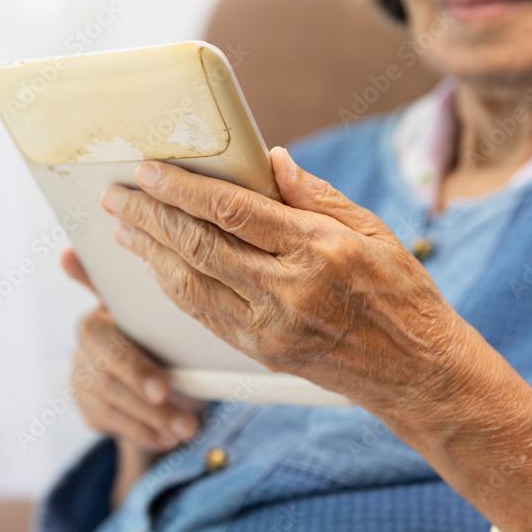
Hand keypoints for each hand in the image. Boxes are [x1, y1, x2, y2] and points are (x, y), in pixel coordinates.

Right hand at [62, 248, 204, 452]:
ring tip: (186, 428)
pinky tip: (167, 437)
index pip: (99, 330)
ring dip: (150, 415)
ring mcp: (82, 375)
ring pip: (107, 396)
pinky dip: (142, 431)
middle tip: (169, 397)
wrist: (167, 386)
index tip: (160, 385)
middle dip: (138, 381)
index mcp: (104, 312)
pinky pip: (108, 420)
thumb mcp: (166, 314)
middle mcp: (86, 342)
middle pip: (102, 363)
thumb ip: (153, 290)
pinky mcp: (88, 406)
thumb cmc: (167, 338)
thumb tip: (116, 255)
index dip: (128, 358)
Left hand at [98, 147, 465, 412]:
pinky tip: (154, 268)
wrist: (414, 372)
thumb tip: (270, 159)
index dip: (182, 189)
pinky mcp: (261, 351)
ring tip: (122, 228)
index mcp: (318, 248)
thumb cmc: (400, 293)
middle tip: (117, 196)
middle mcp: (289, 289)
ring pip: (191, 284)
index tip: (148, 172)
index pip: (232, 211)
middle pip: (200, 246)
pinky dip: (173, 288)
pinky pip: (203, 315)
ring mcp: (270, 327)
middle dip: (150, 217)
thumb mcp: (372, 230)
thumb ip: (316, 196)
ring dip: (150, 254)